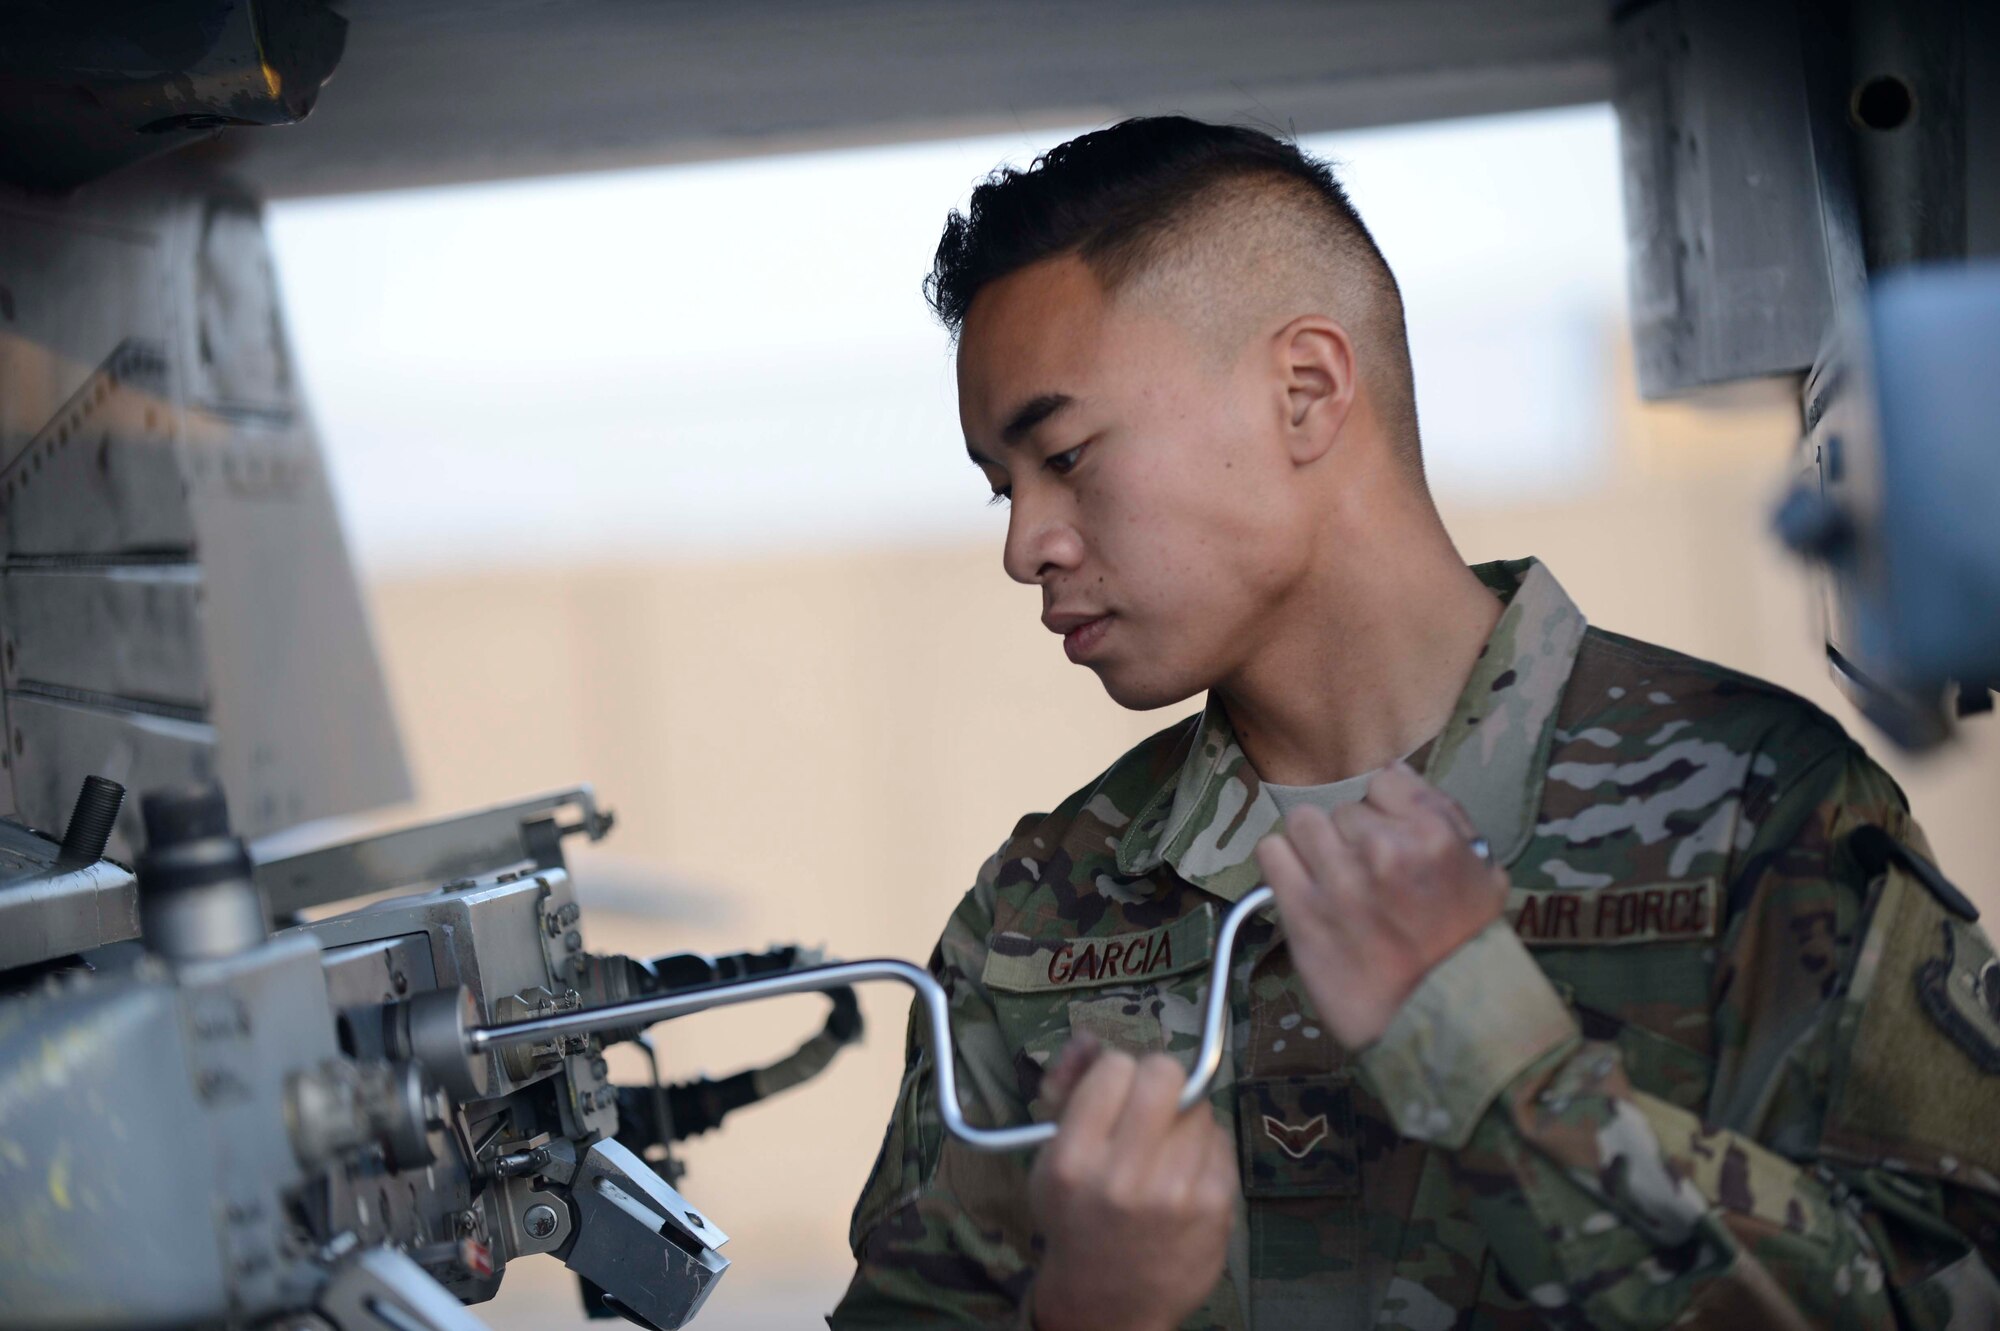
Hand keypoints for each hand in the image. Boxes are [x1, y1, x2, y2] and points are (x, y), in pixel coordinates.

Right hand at [1029, 1036, 1236, 1330]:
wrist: (1109, 1301)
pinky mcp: (1217, 1206)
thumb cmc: (1076, 1219)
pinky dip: (1204, 1147)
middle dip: (1158, 1080)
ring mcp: (1177, 1193)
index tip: (1114, 1095)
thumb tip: (1090, 1038)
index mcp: (1074, 1160)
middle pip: (1165, 1074)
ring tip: (1164, 1149)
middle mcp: (1125, 1176)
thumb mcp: (1049, 1158)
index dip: (1117, 1074)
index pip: (1115, 1067)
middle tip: (1150, 1105)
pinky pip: (1221, 1139)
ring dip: (1183, 1117)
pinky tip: (1185, 1173)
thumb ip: (1067, 1089)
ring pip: (1199, 1106)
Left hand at [1253, 760, 1506, 1049]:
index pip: (1383, 782)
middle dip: (1350, 838)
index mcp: (1432, 833)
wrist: (1439, 1017)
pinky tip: (1303, 889)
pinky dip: (1283, 866)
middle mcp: (1384, 849)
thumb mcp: (1483, 875)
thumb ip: (1445, 819)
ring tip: (1332, 881)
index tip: (1387, 839)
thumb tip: (1397, 779)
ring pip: (1302, 824)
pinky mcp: (1303, 910)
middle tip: (1364, 876)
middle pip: (1342, 810)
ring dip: (1313, 848)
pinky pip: (1272, 853)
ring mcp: (1339, 879)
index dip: (1383, 812)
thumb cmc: (1463, 947)